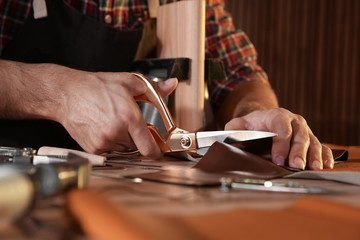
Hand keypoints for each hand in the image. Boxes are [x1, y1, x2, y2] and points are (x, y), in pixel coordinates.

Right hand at [54, 69, 176, 156]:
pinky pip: (110, 150)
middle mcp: (116, 132)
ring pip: (124, 149)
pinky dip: (110, 142)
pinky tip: (103, 128)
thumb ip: (155, 88)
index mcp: (128, 117)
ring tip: (113, 122)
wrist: (66, 94)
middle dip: (138, 138)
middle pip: (138, 146)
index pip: (149, 148)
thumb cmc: (95, 87)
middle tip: (130, 124)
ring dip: (124, 140)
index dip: (157, 151)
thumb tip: (171, 84)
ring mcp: (103, 142)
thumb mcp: (128, 82)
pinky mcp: (93, 148)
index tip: (159, 150)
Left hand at [224, 108, 333, 169]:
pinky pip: (323, 147)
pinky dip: (325, 156)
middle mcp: (294, 121)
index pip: (281, 129)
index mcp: (277, 116)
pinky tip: (324, 166)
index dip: (281, 144)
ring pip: (313, 142)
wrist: (264, 121)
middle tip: (296, 166)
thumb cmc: (252, 125)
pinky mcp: (312, 140)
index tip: (278, 159)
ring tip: (313, 168)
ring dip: (314, 156)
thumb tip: (229, 139)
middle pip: (299, 136)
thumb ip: (233, 129)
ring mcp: (305, 131)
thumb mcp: (239, 124)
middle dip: (298, 152)